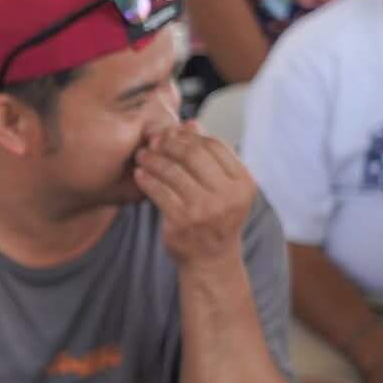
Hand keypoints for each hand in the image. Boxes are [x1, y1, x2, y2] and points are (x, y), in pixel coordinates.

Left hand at [133, 124, 256, 266]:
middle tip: (153, 140)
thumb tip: (191, 123)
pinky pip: (159, 191)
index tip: (172, 133)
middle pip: (194, 155)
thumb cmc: (216, 218)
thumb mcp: (223, 188)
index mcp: (243, 183)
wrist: (211, 259)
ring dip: (153, 159)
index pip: (215, 146)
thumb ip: (209, 157)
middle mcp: (228, 195)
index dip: (191, 136)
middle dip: (170, 144)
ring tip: (142, 155)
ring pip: (173, 172)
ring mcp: (205, 209)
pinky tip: (139, 173)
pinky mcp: (182, 221)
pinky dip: (146, 179)